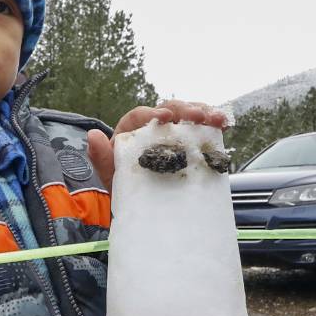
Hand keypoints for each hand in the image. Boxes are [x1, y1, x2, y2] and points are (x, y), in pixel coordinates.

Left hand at [86, 99, 228, 191]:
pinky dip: (211, 122)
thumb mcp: (112, 177)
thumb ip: (101, 158)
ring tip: (218, 118)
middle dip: (186, 109)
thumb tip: (92, 135)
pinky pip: (199, 126)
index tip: (167, 118)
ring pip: (187, 114)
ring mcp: (172, 131)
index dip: (154, 113)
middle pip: (169, 109)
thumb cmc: (124, 188)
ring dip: (204, 112)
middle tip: (201, 116)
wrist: (142, 206)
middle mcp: (152, 125)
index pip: (141, 115)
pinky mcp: (187, 139)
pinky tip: (224, 123)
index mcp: (130, 129)